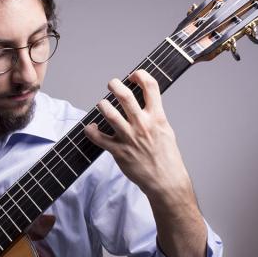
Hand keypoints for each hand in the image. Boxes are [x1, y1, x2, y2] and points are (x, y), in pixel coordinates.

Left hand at [84, 70, 206, 256]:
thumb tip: (144, 102)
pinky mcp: (119, 152)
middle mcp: (143, 125)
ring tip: (102, 104)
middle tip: (111, 84)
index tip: (133, 76)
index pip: (151, 87)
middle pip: (125, 96)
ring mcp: (130, 138)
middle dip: (115, 84)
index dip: (140, 75)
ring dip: (102, 105)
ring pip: (109, 113)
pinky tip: (90, 128)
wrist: (166, 181)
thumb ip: (154, 115)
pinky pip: (98, 138)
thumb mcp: (166, 130)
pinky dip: (91, 131)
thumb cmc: (166, 156)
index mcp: (157, 117)